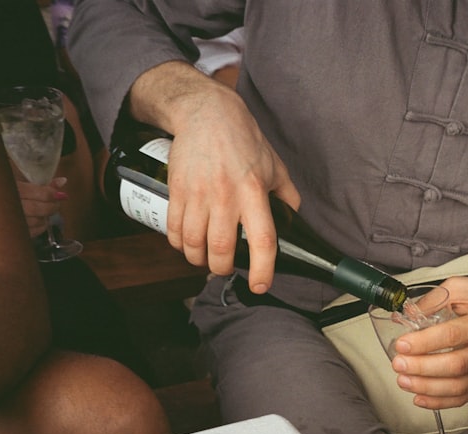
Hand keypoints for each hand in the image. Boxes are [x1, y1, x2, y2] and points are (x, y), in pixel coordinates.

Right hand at [14, 177, 67, 237]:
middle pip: (40, 209)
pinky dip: (39, 227)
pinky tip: (36, 220)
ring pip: (37, 222)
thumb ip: (40, 183)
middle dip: (52, 206)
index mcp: (12, 189)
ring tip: (43, 210)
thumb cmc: (1, 188)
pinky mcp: (10, 232)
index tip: (61, 195)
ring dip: (45, 217)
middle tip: (55, 203)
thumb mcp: (17, 180)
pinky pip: (31, 233)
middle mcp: (10, 205)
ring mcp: (9, 220)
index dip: (53, 194)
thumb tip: (63, 181)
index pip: (41, 194)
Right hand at [129, 62, 300, 292]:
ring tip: (206, 258)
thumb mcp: (275, 166)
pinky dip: (180, 245)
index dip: (262, 269)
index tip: (260, 285)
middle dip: (223, 268)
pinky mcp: (176, 190)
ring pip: (193, 245)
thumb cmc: (244, 140)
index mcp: (254, 193)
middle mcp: (225, 197)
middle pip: (221, 250)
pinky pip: (174, 230)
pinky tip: (188, 243)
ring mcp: (197, 194)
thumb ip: (287, 196)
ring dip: (199, 260)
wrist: (206, 114)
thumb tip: (293, 220)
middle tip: (227, 267)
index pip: (262, 240)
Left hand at [388, 277, 467, 408]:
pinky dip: (439, 402)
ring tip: (404, 380)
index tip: (402, 344)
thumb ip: (432, 301)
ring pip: (460, 386)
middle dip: (422, 367)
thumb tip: (405, 318)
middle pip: (456, 365)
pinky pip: (465, 397)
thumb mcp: (460, 287)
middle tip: (398, 364)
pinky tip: (420, 397)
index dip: (424, 342)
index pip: (453, 335)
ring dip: (427, 387)